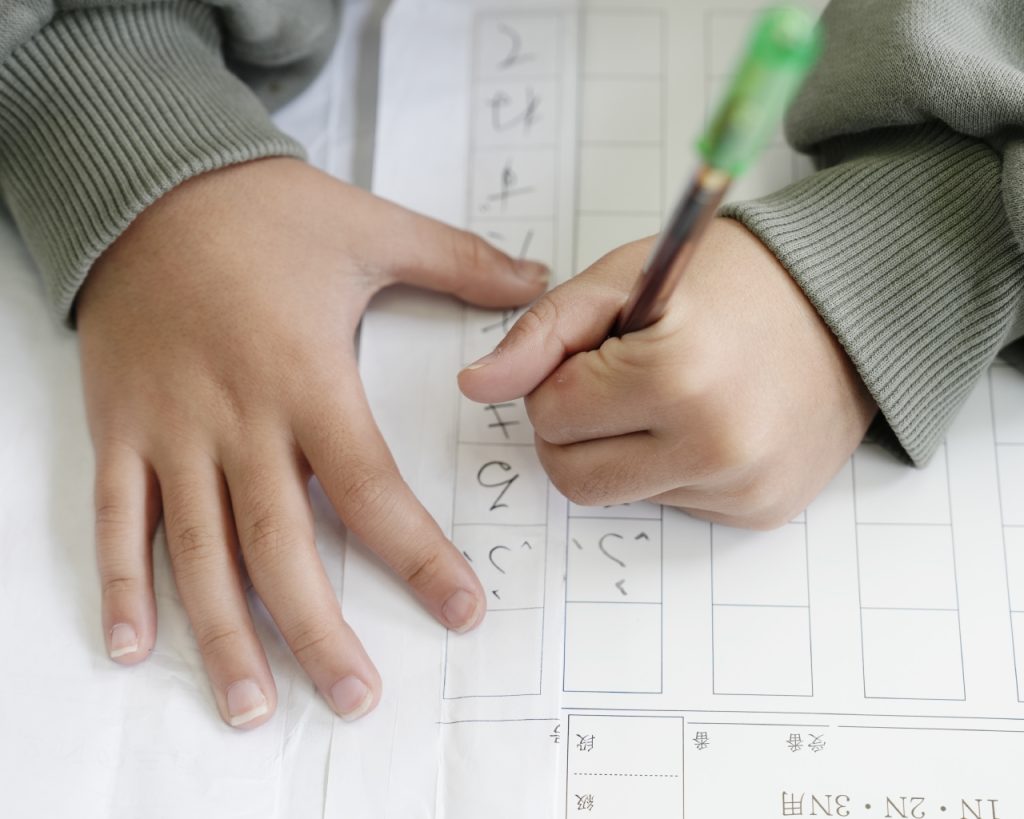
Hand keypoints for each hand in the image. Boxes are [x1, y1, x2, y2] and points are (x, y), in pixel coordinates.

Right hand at [77, 157, 547, 727]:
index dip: (416, 556)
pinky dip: (121, 582)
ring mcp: (171, 431)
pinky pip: (117, 518)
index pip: (369, 488)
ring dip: (224, 635)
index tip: (458, 609)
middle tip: (357, 696)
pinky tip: (134, 645)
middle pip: (280, 546)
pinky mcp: (120, 429)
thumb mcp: (369, 227)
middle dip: (319, 630)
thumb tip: (539, 278)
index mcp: (307, 377)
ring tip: (254, 704)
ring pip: (196, 552)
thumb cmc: (262, 212)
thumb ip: (458, 261)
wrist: (150, 185)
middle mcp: (237, 419)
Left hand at [459, 217, 874, 528]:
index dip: (560, 378)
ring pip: (617, 495)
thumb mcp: (626, 280)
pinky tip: (706, 422)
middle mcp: (714, 446)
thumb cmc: (733, 282)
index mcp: (675, 377)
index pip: (550, 414)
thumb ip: (542, 333)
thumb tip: (475, 387)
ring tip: (671, 396)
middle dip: (573, 428)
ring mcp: (742, 488)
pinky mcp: (760, 512)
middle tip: (619, 382)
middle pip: (571, 475)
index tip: (603, 349)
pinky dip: (667, 470)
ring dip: (621, 451)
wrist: (849, 306)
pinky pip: (670, 505)